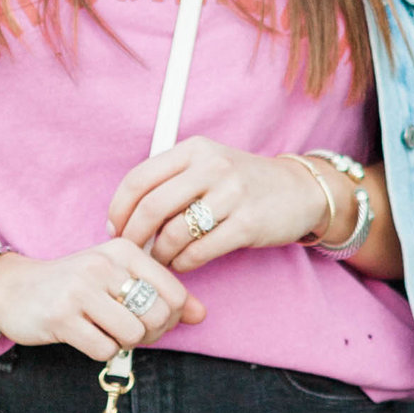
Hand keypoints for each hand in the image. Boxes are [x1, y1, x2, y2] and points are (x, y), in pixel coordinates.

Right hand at [0, 239, 203, 362]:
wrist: (11, 289)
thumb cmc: (73, 286)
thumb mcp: (118, 279)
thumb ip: (161, 294)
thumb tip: (200, 314)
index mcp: (123, 249)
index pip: (174, 293)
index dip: (170, 317)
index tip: (149, 319)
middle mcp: (103, 264)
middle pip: (157, 316)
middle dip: (149, 334)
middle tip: (128, 331)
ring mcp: (80, 290)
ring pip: (132, 334)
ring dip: (123, 344)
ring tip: (106, 332)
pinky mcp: (61, 317)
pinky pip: (104, 349)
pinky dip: (101, 352)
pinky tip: (86, 337)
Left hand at [108, 140, 330, 273]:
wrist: (298, 190)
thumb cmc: (242, 183)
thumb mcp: (207, 166)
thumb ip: (170, 182)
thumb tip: (126, 217)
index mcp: (194, 150)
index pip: (139, 178)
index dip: (119, 209)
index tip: (115, 229)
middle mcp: (212, 166)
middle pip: (151, 207)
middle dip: (134, 235)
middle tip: (132, 251)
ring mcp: (232, 194)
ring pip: (174, 232)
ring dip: (160, 253)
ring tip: (162, 258)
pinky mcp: (248, 223)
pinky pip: (200, 251)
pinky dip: (184, 263)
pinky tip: (184, 263)